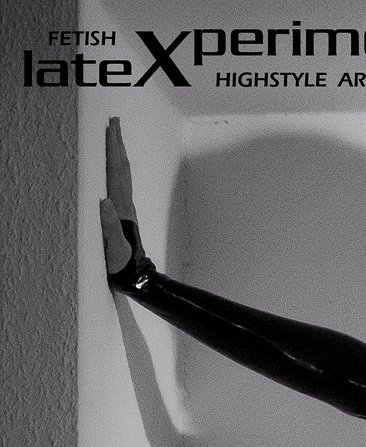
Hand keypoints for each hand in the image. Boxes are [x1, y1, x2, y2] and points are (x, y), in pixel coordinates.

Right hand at [99, 117, 139, 277]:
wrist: (134, 279)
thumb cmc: (121, 266)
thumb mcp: (113, 248)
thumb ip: (110, 226)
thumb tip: (104, 201)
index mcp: (120, 208)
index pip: (116, 172)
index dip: (113, 149)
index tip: (111, 128)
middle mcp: (124, 205)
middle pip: (122, 168)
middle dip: (118, 144)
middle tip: (114, 121)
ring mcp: (125, 209)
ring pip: (122, 174)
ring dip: (118, 153)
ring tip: (114, 136)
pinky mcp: (122, 215)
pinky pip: (119, 184)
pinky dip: (116, 169)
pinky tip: (114, 168)